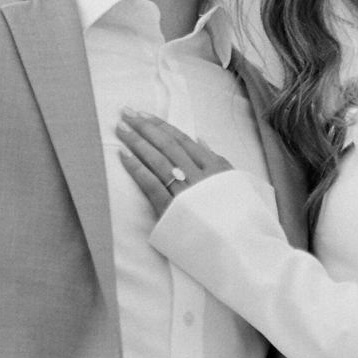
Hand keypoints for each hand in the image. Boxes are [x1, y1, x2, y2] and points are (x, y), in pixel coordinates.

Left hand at [116, 111, 233, 216]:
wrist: (237, 245)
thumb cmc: (236, 215)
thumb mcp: (234, 182)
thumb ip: (216, 160)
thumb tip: (200, 138)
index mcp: (214, 167)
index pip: (182, 140)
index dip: (161, 125)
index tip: (143, 114)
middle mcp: (199, 176)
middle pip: (166, 146)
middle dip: (144, 127)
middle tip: (125, 112)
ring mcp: (185, 192)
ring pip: (157, 161)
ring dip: (137, 142)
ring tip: (120, 129)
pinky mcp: (172, 210)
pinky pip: (151, 184)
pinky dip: (136, 168)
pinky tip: (123, 155)